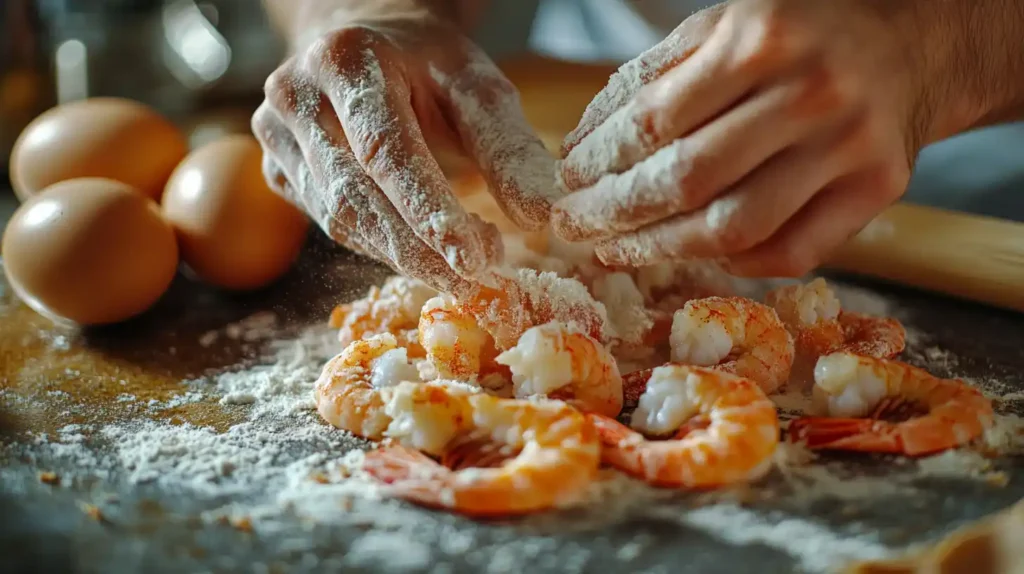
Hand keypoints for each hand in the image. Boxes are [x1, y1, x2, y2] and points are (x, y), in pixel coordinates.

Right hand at [252, 16, 558, 291]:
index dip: (429, 211)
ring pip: (339, 218)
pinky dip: (380, 247)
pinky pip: (330, 225)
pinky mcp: (276, 170)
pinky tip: (420, 253)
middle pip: (356, 194)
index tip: (474, 258)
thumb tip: (540, 216)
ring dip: (402, 256)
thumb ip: (506, 146)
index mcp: (344, 60)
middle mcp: (294, 95)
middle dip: (419, 248)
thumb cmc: (427, 66)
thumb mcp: (476, 87)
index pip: (385, 150)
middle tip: (475, 279)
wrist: (366, 47)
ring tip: (457, 269)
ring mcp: (275, 136)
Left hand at [555, 0, 926, 277]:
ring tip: (616, 250)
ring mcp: (849, 147)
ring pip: (733, 228)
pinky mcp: (877, 191)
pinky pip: (789, 253)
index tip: (569, 179)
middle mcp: (810, 93)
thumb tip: (584, 144)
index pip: (654, 120)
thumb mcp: (724, 28)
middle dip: (614, 213)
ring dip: (660, 249)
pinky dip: (732, 264)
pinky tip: (694, 253)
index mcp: (760, 39)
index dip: (600, 160)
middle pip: (687, 180)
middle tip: (574, 227)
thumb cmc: (799, 37)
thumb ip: (654, 78)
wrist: (911, 46)